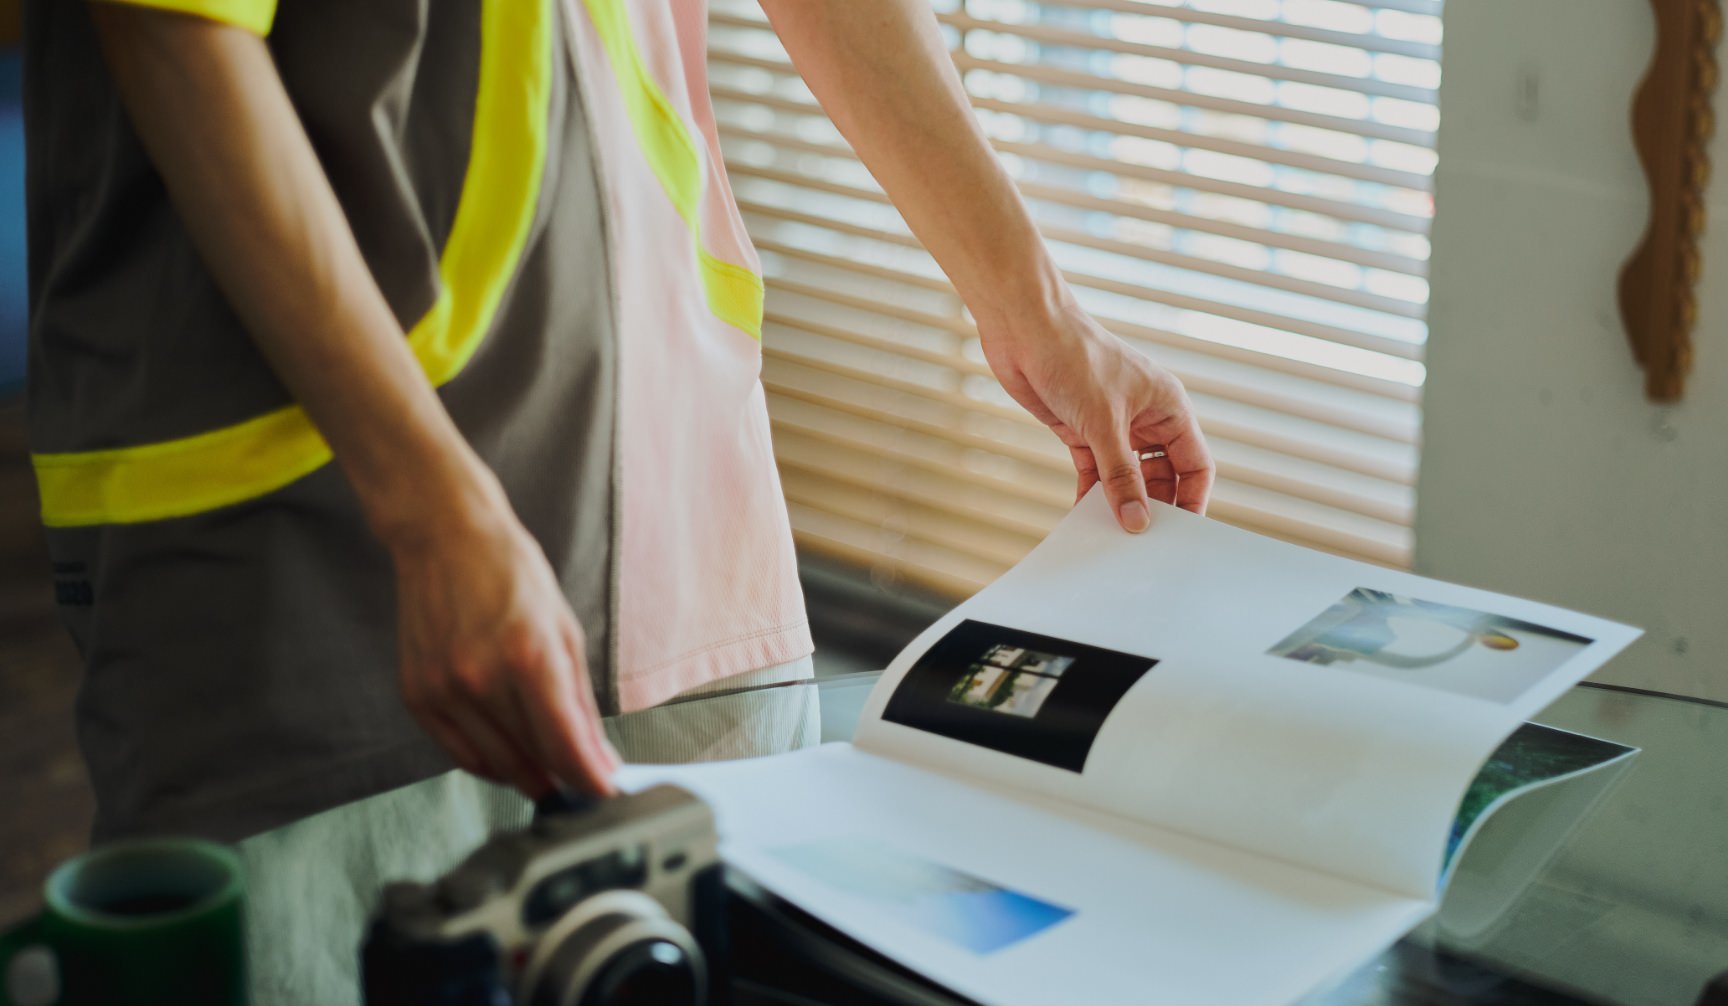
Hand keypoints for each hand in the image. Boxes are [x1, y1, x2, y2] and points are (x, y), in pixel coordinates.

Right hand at [387, 497, 618, 797]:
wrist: (444, 538)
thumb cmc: (511, 574)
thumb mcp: (564, 630)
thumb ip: (579, 702)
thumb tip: (598, 758)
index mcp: (528, 656)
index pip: (564, 744)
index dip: (590, 778)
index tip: (606, 792)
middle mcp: (481, 679)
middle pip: (532, 760)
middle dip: (564, 777)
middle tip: (582, 779)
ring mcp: (443, 690)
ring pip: (495, 765)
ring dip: (528, 773)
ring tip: (549, 765)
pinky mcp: (416, 696)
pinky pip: (459, 753)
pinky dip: (489, 761)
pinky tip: (509, 751)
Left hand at [979, 302, 1213, 530]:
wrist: (1023, 327)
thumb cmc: (1073, 356)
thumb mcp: (1103, 422)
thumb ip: (1121, 475)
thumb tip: (1137, 520)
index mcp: (1168, 407)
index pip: (1195, 464)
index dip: (1192, 499)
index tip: (1180, 534)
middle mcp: (1146, 418)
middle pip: (1163, 476)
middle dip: (1154, 506)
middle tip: (1142, 541)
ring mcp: (1113, 426)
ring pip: (1127, 478)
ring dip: (1120, 503)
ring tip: (1112, 536)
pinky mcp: (1081, 431)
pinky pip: (1095, 473)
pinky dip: (1091, 494)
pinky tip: (1084, 517)